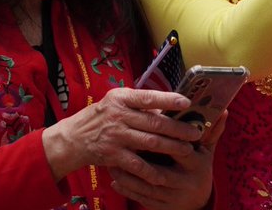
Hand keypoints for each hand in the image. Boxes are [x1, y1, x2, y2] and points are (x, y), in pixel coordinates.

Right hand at [41, 87, 202, 183]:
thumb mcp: (117, 101)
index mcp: (121, 98)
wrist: (75, 138)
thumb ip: (139, 103)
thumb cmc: (102, 116)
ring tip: (188, 149)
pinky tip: (164, 175)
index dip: (168, 100)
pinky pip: (136, 165)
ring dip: (171, 147)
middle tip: (196, 132)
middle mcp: (119, 116)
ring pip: (150, 143)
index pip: (148, 97)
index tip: (186, 102)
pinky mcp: (113, 156)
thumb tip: (167, 106)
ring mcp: (116, 136)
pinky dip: (151, 171)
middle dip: (178, 128)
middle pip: (154, 122)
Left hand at [110, 113, 225, 209]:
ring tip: (111, 161)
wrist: (198, 204)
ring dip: (127, 175)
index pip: (179, 150)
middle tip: (120, 145)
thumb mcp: (207, 152)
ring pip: (146, 186)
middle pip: (158, 170)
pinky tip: (115, 179)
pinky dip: (127, 189)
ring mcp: (172, 197)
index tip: (145, 127)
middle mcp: (184, 182)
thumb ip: (211, 131)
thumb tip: (223, 110)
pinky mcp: (162, 208)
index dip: (163, 140)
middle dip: (138, 159)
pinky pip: (141, 199)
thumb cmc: (200, 170)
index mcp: (196, 165)